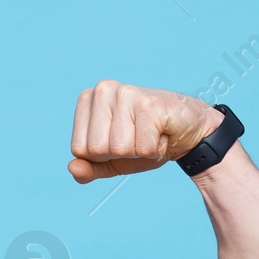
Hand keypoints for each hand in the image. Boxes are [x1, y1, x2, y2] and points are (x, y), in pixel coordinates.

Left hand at [68, 81, 225, 182]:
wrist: (187, 132)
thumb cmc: (145, 143)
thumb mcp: (112, 161)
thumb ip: (89, 168)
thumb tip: (72, 168)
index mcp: (88, 99)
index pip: (79, 149)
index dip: (102, 156)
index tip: (120, 140)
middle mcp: (103, 90)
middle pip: (96, 149)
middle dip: (120, 154)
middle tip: (137, 137)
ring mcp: (126, 93)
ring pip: (118, 149)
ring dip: (139, 151)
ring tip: (149, 134)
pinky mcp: (148, 104)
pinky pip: (142, 148)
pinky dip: (154, 150)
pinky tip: (161, 133)